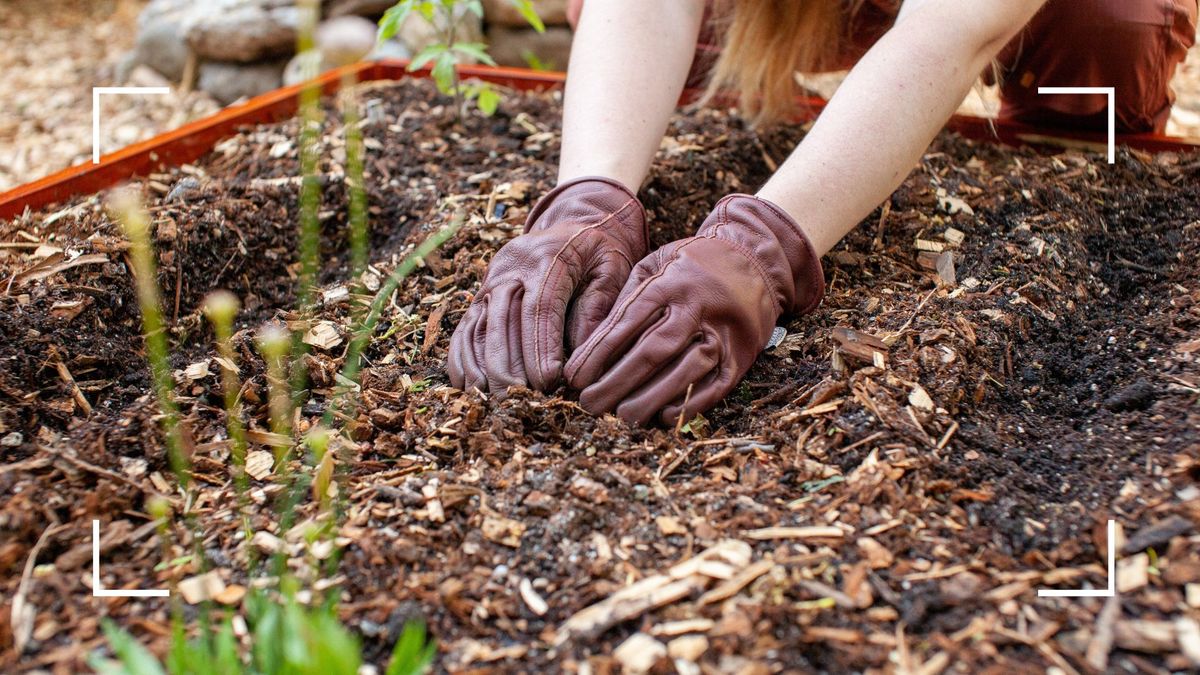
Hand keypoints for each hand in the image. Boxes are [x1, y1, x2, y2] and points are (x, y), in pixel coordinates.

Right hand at [447, 177, 647, 392]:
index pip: (541, 305)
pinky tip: (469, 386)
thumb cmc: (599, 252)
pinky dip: (462, 358)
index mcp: (549, 257)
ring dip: (483, 366)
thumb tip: (582, 353)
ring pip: (478, 325)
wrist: (574, 224)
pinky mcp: (480, 294)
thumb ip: (600, 305)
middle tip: (520, 400)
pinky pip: (464, 328)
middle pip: (502, 318)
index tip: (548, 381)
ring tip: (494, 400)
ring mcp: (491, 280)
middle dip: (509, 364)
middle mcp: (512, 266)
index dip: (540, 345)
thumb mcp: (613, 268)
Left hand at [564, 194, 824, 425]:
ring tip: (621, 417)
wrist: (755, 260)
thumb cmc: (688, 267)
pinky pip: (717, 385)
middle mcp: (698, 308)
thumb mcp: (653, 266)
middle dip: (618, 381)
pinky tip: (664, 417)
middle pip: (654, 350)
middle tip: (588, 404)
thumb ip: (624, 301)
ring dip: (652, 397)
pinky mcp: (742, 354)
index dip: (599, 353)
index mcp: (670, 282)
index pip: (628, 321)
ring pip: (686, 370)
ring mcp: (724, 332)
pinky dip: (691, 404)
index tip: (574, 378)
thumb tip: (588, 345)